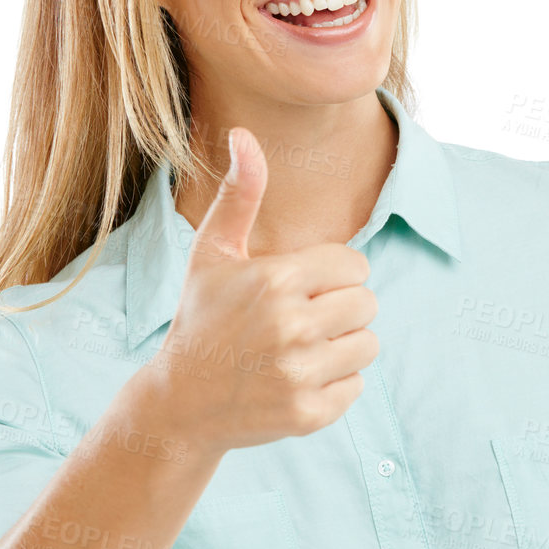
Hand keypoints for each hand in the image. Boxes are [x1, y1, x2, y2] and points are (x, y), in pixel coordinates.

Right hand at [152, 126, 378, 455]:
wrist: (181, 403)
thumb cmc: (201, 318)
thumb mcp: (213, 253)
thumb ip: (241, 195)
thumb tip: (244, 133)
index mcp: (275, 279)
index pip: (355, 265)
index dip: (334, 275)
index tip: (302, 287)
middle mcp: (290, 326)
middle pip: (367, 304)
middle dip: (342, 309)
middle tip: (303, 320)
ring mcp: (299, 373)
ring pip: (368, 345)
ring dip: (344, 346)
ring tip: (303, 349)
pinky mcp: (307, 414)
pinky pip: (356, 386)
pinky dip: (335, 385)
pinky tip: (298, 380)